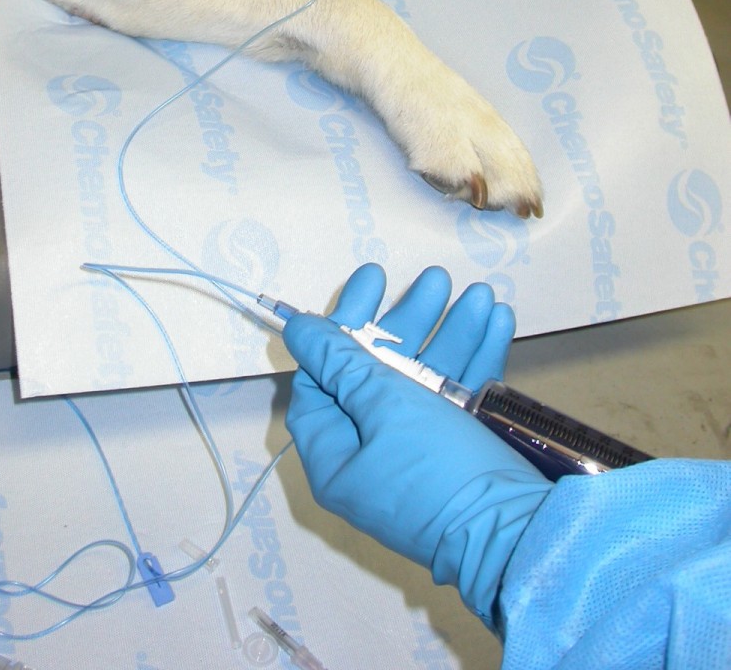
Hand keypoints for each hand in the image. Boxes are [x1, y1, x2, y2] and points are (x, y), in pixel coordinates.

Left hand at [283, 264, 550, 625]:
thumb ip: (340, 361)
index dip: (343, 327)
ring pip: (427, 379)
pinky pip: (459, 397)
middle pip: (379, 373)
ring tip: (480, 293)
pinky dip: (476, 360)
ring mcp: (419, 455)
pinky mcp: (461, 454)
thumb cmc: (435, 468)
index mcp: (336, 453)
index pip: (322, 378)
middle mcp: (371, 455)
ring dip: (452, 332)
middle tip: (437, 280)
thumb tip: (298, 329)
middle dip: (411, 321)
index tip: (374, 283)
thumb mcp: (383, 405)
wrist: (517, 535)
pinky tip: (498, 320)